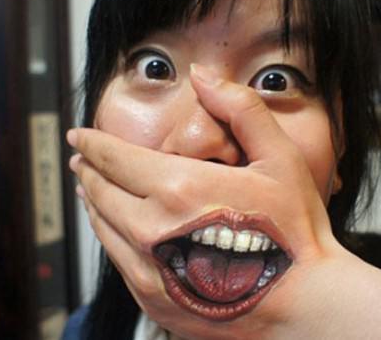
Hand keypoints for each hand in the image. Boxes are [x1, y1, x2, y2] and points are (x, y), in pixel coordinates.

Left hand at [68, 64, 346, 338]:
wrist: (303, 304)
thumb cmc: (294, 231)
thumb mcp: (279, 158)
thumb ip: (240, 109)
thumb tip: (202, 77)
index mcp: (179, 189)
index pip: (115, 158)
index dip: (92, 143)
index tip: (77, 137)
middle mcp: (153, 230)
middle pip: (101, 191)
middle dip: (88, 170)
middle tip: (81, 159)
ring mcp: (150, 270)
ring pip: (103, 226)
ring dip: (92, 202)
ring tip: (89, 188)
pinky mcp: (154, 300)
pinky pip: (116, 260)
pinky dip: (107, 237)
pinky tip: (113, 229)